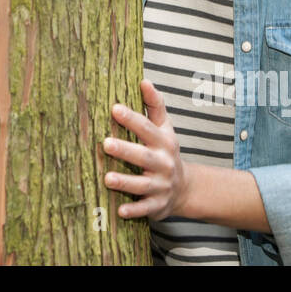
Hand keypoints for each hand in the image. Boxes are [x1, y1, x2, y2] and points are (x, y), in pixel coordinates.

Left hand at [101, 78, 191, 221]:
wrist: (185, 188)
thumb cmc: (166, 151)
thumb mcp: (165, 128)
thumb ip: (155, 106)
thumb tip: (143, 81)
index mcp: (164, 142)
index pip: (147, 128)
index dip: (132, 119)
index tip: (114, 108)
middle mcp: (163, 164)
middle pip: (143, 157)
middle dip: (125, 150)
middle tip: (105, 143)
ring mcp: (161, 186)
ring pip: (142, 185)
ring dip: (125, 182)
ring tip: (107, 178)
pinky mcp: (156, 205)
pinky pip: (144, 209)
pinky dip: (133, 210)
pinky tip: (119, 211)